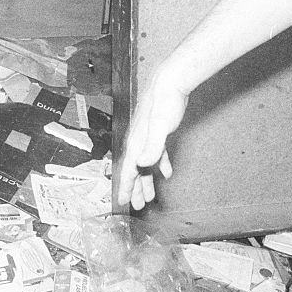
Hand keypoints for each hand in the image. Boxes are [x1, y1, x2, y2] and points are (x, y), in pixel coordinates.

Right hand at [115, 70, 189, 209]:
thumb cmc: (164, 105)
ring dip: (146, 180)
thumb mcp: (160, 127)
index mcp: (136, 143)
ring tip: (148, 196)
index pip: (128, 170)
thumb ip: (152, 147)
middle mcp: (139, 142)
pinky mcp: (159, 133)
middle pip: (135, 171)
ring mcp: (148, 138)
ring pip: (145, 165)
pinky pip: (157, 155)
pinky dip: (160, 166)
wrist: (169, 85)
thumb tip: (141, 164)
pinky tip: (166, 173)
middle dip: (135, 189)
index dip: (125, 187)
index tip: (122, 201)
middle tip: (137, 205)